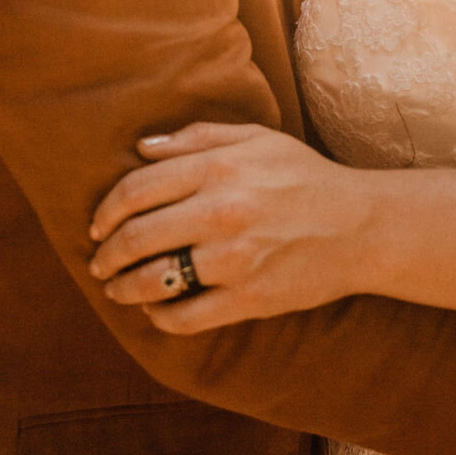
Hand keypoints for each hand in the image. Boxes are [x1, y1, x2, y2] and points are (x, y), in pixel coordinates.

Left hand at [89, 121, 368, 333]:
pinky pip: (185, 316)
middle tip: (98, 260)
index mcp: (219, 167)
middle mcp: (221, 211)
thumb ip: (196, 137)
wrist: (359, 225)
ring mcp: (233, 259)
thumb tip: (142, 147)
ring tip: (116, 288)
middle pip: (137, 236)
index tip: (97, 224)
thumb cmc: (304, 176)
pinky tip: (155, 310)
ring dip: (123, 288)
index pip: (138, 189)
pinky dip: (160, 317)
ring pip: (154, 280)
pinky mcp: (247, 298)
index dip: (107, 209)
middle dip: (107, 253)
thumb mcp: (256, 139)